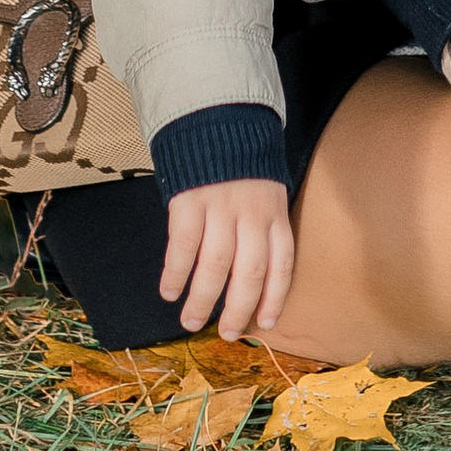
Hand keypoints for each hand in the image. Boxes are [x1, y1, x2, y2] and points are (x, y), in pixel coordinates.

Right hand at [159, 178, 296, 336]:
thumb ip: (262, 226)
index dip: (275, 297)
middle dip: (238, 309)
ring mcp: (221, 206)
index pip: (281, 263)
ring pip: (216, 265)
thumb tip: (250, 277)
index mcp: (275, 212)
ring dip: (202, 298)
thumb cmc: (242, 163)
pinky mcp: (190, 199)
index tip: (265, 324)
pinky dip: (175, 273)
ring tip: (191, 321)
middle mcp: (252, 213)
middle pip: (250, 272)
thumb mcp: (266, 189)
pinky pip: (183, 245)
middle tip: (227, 334)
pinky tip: (169, 291)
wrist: (217, 116)